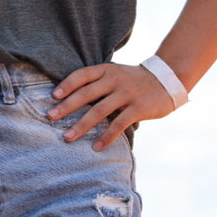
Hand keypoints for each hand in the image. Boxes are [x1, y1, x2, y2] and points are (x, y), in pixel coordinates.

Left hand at [48, 62, 177, 149]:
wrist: (166, 80)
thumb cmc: (134, 80)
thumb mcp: (116, 73)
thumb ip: (98, 82)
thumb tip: (70, 98)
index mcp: (107, 69)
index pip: (82, 75)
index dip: (66, 85)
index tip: (52, 97)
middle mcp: (115, 79)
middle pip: (86, 94)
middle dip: (66, 107)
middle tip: (50, 117)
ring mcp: (126, 93)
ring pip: (99, 111)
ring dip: (81, 125)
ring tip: (68, 137)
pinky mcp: (138, 108)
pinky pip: (118, 124)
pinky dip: (106, 137)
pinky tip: (96, 146)